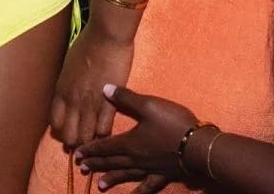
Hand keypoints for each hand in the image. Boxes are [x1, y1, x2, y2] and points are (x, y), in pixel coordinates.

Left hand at [50, 18, 134, 149]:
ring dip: (90, 140)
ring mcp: (91, 104)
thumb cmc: (88, 43)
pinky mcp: (109, 103)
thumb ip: (67, 84)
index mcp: (61, 91)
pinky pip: (104, 129)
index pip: (55, 124)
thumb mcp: (69, 65)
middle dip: (75, 140)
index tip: (69, 129)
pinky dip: (105, 132)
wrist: (107, 35)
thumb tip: (68, 94)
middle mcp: (73, 102)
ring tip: (95, 139)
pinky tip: (107, 127)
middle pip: (70, 136)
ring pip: (86, 138)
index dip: (62, 130)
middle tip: (83, 138)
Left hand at [76, 84, 199, 192]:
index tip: (77, 154)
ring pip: (125, 175)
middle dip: (96, 164)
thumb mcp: (148, 104)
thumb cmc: (172, 123)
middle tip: (81, 168)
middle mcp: (135, 159)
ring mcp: (148, 169)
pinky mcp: (162, 175)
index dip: (91, 149)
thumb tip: (104, 89)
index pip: (105, 147)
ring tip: (99, 185)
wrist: (197, 146)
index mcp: (130, 142)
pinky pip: (147, 187)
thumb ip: (126, 98)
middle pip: (112, 162)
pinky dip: (138, 193)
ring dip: (112, 178)